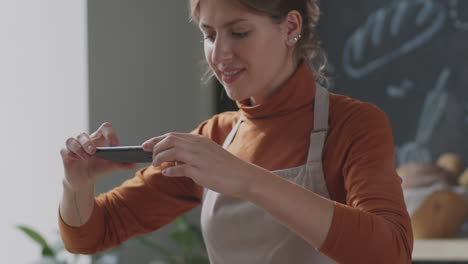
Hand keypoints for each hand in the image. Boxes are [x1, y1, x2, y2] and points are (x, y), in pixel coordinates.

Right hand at [60, 122, 136, 190]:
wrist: (84, 180)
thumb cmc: (99, 169)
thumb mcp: (112, 167)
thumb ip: (122, 164)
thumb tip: (135, 163)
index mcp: (99, 139)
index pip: (104, 128)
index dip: (110, 133)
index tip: (115, 145)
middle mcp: (85, 140)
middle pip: (84, 134)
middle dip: (89, 143)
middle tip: (95, 152)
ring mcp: (74, 146)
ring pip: (72, 140)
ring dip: (79, 147)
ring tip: (87, 157)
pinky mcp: (66, 154)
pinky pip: (65, 150)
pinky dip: (71, 153)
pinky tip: (77, 159)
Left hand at [142, 133, 262, 196]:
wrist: (242, 176)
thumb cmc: (226, 167)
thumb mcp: (208, 153)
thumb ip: (192, 153)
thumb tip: (173, 158)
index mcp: (199, 140)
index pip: (172, 135)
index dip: (156, 139)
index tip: (146, 144)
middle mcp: (197, 146)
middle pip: (169, 140)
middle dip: (155, 148)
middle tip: (150, 157)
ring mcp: (198, 158)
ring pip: (171, 152)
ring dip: (160, 158)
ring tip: (157, 165)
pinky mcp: (200, 171)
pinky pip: (179, 168)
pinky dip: (169, 170)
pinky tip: (167, 173)